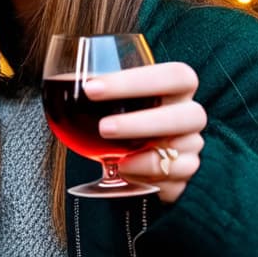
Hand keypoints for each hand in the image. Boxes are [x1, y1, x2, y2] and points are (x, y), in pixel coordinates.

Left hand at [86, 61, 205, 203]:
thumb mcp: (114, 99)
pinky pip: (174, 180)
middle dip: (141, 122)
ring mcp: (191, 148)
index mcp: (177, 88)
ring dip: (144, 155)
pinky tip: (124, 170)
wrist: (136, 155)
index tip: (91, 88)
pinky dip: (146, 175)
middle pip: (188, 115)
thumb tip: (65, 79)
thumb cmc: (124, 115)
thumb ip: (99, 89)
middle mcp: (190, 116)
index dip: (136, 81)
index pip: (174, 76)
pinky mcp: (185, 176)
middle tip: (103, 128)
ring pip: (183, 152)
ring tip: (111, 157)